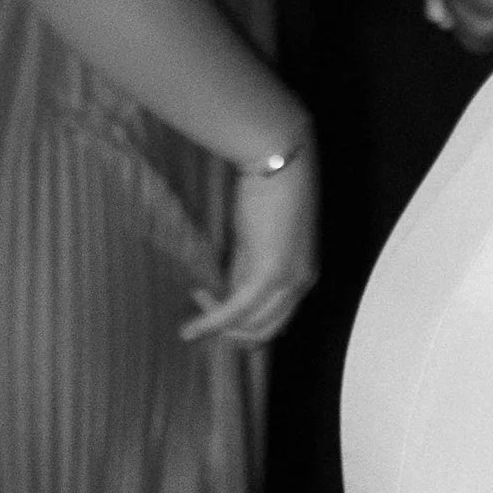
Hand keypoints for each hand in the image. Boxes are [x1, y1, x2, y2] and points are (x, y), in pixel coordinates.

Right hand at [185, 137, 318, 346]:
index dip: (242, 324)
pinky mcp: (268, 274)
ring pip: (249, 327)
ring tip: (192, 318)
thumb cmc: (268, 189)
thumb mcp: (258, 238)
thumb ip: (247, 267)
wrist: (278, 160)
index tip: (215, 307)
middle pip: (264, 332)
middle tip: (201, 316)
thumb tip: (228, 292)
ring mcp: (288, 281)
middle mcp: (301, 284)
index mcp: (303, 275)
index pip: (275, 320)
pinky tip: (189, 330)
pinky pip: (236, 311)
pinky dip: (210, 323)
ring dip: (217, 327)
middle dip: (229, 333)